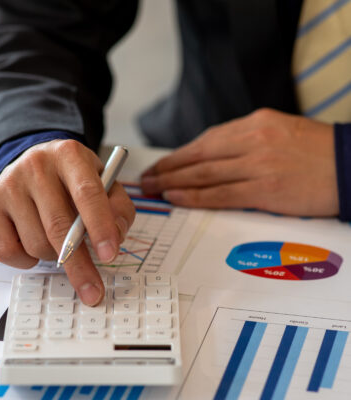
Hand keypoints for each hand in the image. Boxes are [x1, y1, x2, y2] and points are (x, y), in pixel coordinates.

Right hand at [0, 140, 134, 304]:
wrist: (31, 163)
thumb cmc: (73, 181)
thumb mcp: (104, 183)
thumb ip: (118, 209)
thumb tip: (115, 238)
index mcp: (69, 155)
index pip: (87, 192)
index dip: (100, 227)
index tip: (109, 255)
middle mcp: (35, 166)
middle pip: (58, 226)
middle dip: (79, 265)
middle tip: (92, 290)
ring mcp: (9, 185)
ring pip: (35, 243)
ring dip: (53, 257)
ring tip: (60, 244)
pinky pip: (7, 252)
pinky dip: (26, 261)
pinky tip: (34, 244)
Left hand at [141, 109, 337, 216]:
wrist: (350, 167)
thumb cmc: (314, 152)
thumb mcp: (276, 132)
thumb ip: (242, 142)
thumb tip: (207, 158)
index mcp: (255, 124)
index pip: (204, 141)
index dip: (177, 155)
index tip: (159, 165)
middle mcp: (253, 141)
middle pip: (197, 157)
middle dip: (167, 169)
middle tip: (146, 179)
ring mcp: (258, 165)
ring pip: (203, 175)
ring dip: (173, 183)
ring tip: (153, 189)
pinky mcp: (265, 190)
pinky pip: (220, 194)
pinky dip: (194, 197)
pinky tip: (176, 198)